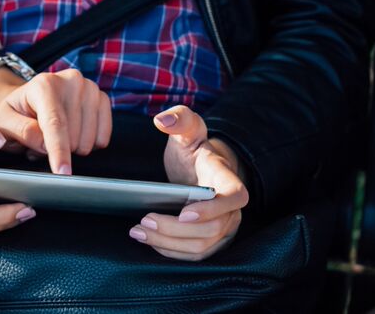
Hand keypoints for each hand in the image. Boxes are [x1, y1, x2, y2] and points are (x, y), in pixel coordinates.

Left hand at [0, 67, 111, 174]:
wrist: (29, 98)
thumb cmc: (15, 112)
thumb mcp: (4, 122)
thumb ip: (22, 132)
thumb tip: (45, 145)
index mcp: (44, 85)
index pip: (55, 123)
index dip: (59, 151)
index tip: (62, 173)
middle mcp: (71, 81)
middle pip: (73, 136)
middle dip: (57, 149)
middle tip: (40, 141)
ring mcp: (90, 88)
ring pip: (89, 140)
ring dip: (71, 148)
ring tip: (53, 137)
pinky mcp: (102, 98)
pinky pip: (103, 137)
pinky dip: (88, 144)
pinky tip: (73, 135)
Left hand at [127, 105, 248, 260]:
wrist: (198, 171)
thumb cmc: (194, 151)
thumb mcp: (187, 130)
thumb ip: (180, 119)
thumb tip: (163, 120)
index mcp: (228, 180)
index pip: (234, 198)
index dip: (213, 209)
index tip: (184, 213)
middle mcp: (232, 209)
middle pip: (211, 229)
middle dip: (176, 229)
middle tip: (145, 220)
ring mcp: (224, 228)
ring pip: (201, 246)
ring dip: (169, 243)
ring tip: (140, 232)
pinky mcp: (211, 241)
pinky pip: (195, 254)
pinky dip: (172, 252)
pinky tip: (150, 241)